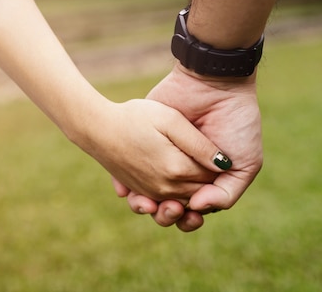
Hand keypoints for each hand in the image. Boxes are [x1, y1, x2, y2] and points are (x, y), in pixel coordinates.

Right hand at [77, 98, 224, 201]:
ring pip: (182, 203)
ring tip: (197, 186)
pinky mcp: (140, 192)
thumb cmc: (135, 117)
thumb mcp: (171, 120)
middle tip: (213, 168)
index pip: (210, 177)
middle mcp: (164, 188)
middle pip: (198, 194)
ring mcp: (150, 192)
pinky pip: (163, 202)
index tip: (220, 153)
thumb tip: (224, 164)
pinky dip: (172, 198)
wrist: (97, 126)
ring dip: (192, 197)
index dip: (218, 166)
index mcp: (176, 169)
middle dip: (209, 186)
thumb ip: (199, 144)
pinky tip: (176, 185)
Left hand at [114, 64, 262, 230]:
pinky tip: (128, 190)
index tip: (187, 215)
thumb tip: (197, 208)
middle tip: (169, 209)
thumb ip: (227, 192)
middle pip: (166, 206)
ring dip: (144, 205)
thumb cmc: (237, 124)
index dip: (187, 219)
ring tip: (146, 204)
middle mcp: (181, 172)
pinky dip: (125, 184)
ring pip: (145, 194)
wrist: (216, 85)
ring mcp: (160, 158)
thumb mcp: (246, 163)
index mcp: (204, 180)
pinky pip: (127, 171)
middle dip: (166, 214)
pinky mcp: (143, 143)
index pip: (190, 210)